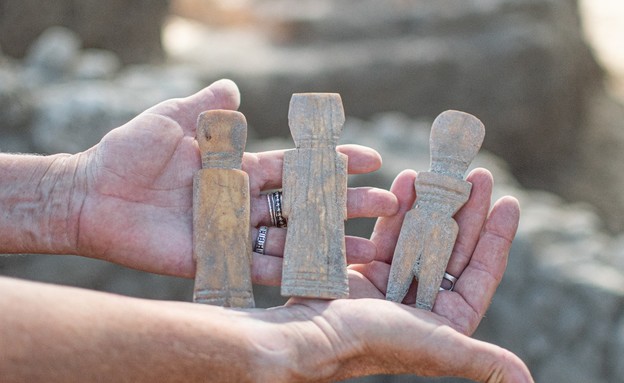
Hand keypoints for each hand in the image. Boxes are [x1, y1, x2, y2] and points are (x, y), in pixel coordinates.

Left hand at [71, 79, 396, 279]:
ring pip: (293, 239)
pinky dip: (294, 273)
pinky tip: (328, 278)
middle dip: (348, 203)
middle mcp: (244, 200)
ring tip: (373, 249)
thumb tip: (233, 87)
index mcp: (238, 166)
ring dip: (332, 243)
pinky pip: (262, 269)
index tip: (370, 159)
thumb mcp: (171, 119)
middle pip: (306, 203)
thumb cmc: (127, 152)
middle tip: (389, 205)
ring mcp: (234, 232)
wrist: (92, 194)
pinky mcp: (218, 259)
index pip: (296, 164)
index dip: (332, 161)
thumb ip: (205, 106)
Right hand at [244, 169, 531, 381]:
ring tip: (444, 170)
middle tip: (478, 175)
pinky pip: (390, 233)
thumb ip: (481, 361)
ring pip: (423, 234)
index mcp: (447, 319)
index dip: (498, 237)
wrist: (313, 336)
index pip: (481, 272)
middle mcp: (424, 301)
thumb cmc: (376, 342)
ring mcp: (395, 283)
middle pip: (454, 247)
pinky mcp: (367, 270)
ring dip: (434, 202)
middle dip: (467, 210)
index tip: (509, 201)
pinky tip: (408, 181)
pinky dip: (400, 209)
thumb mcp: (437, 347)